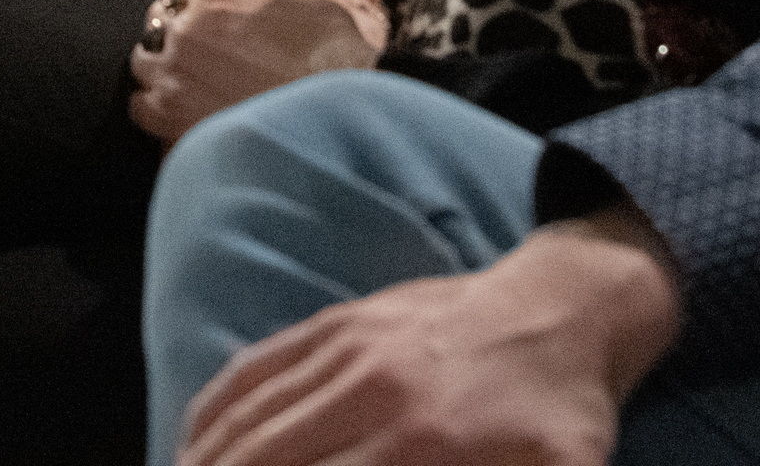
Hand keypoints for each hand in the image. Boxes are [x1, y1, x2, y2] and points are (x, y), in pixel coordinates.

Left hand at [129, 0, 387, 142]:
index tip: (223, 39)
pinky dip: (156, 113)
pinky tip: (179, 119)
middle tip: (206, 66)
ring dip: (161, 75)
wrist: (340, 114)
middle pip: (161, 30)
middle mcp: (186, 29)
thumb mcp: (309, 5)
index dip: (209, 22)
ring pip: (144, 67)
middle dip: (178, 44)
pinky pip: (143, 110)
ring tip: (188, 92)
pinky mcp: (171, 118)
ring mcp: (174, 74)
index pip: (194, 0)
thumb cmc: (336, 56)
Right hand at [178, 209, 683, 465]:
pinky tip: (192, 450)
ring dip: (205, 464)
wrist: (567, 309)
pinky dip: (211, 417)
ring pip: (247, 423)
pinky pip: (253, 372)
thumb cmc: (561, 421)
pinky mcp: (335, 323)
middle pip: (266, 461)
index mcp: (426, 446)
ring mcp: (347, 349)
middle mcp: (373, 396)